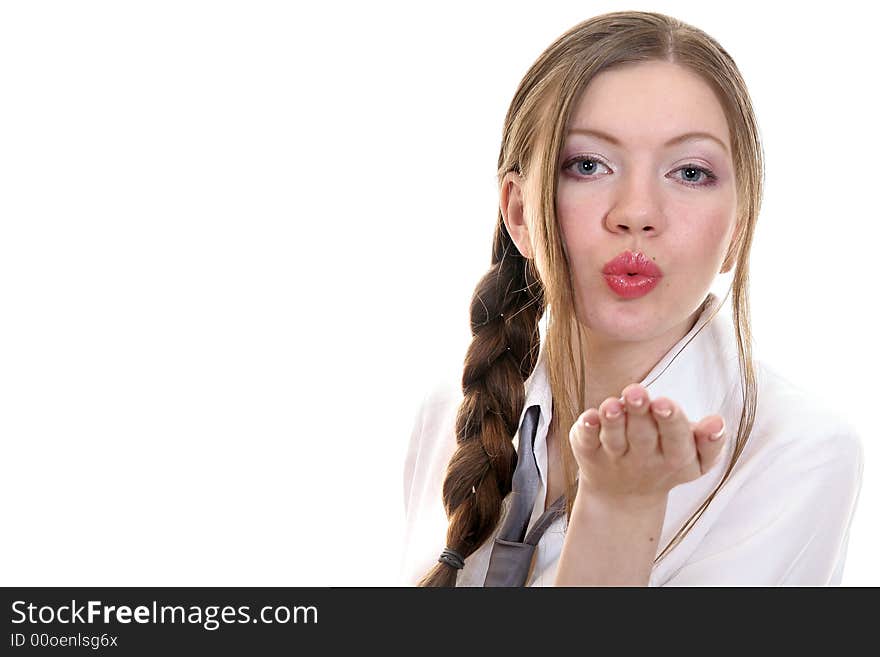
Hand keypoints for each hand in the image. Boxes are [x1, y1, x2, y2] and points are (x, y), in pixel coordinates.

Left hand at [568, 384, 726, 502]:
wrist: (624, 497)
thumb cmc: (667, 461)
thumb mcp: (696, 460)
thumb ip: (710, 441)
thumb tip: (718, 422)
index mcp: (675, 458)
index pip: (676, 439)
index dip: (671, 421)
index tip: (664, 403)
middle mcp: (643, 460)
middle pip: (642, 435)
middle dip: (640, 412)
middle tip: (636, 392)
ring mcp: (614, 457)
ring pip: (614, 438)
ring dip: (613, 420)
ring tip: (612, 404)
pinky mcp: (588, 452)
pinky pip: (586, 441)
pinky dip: (586, 429)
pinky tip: (588, 416)